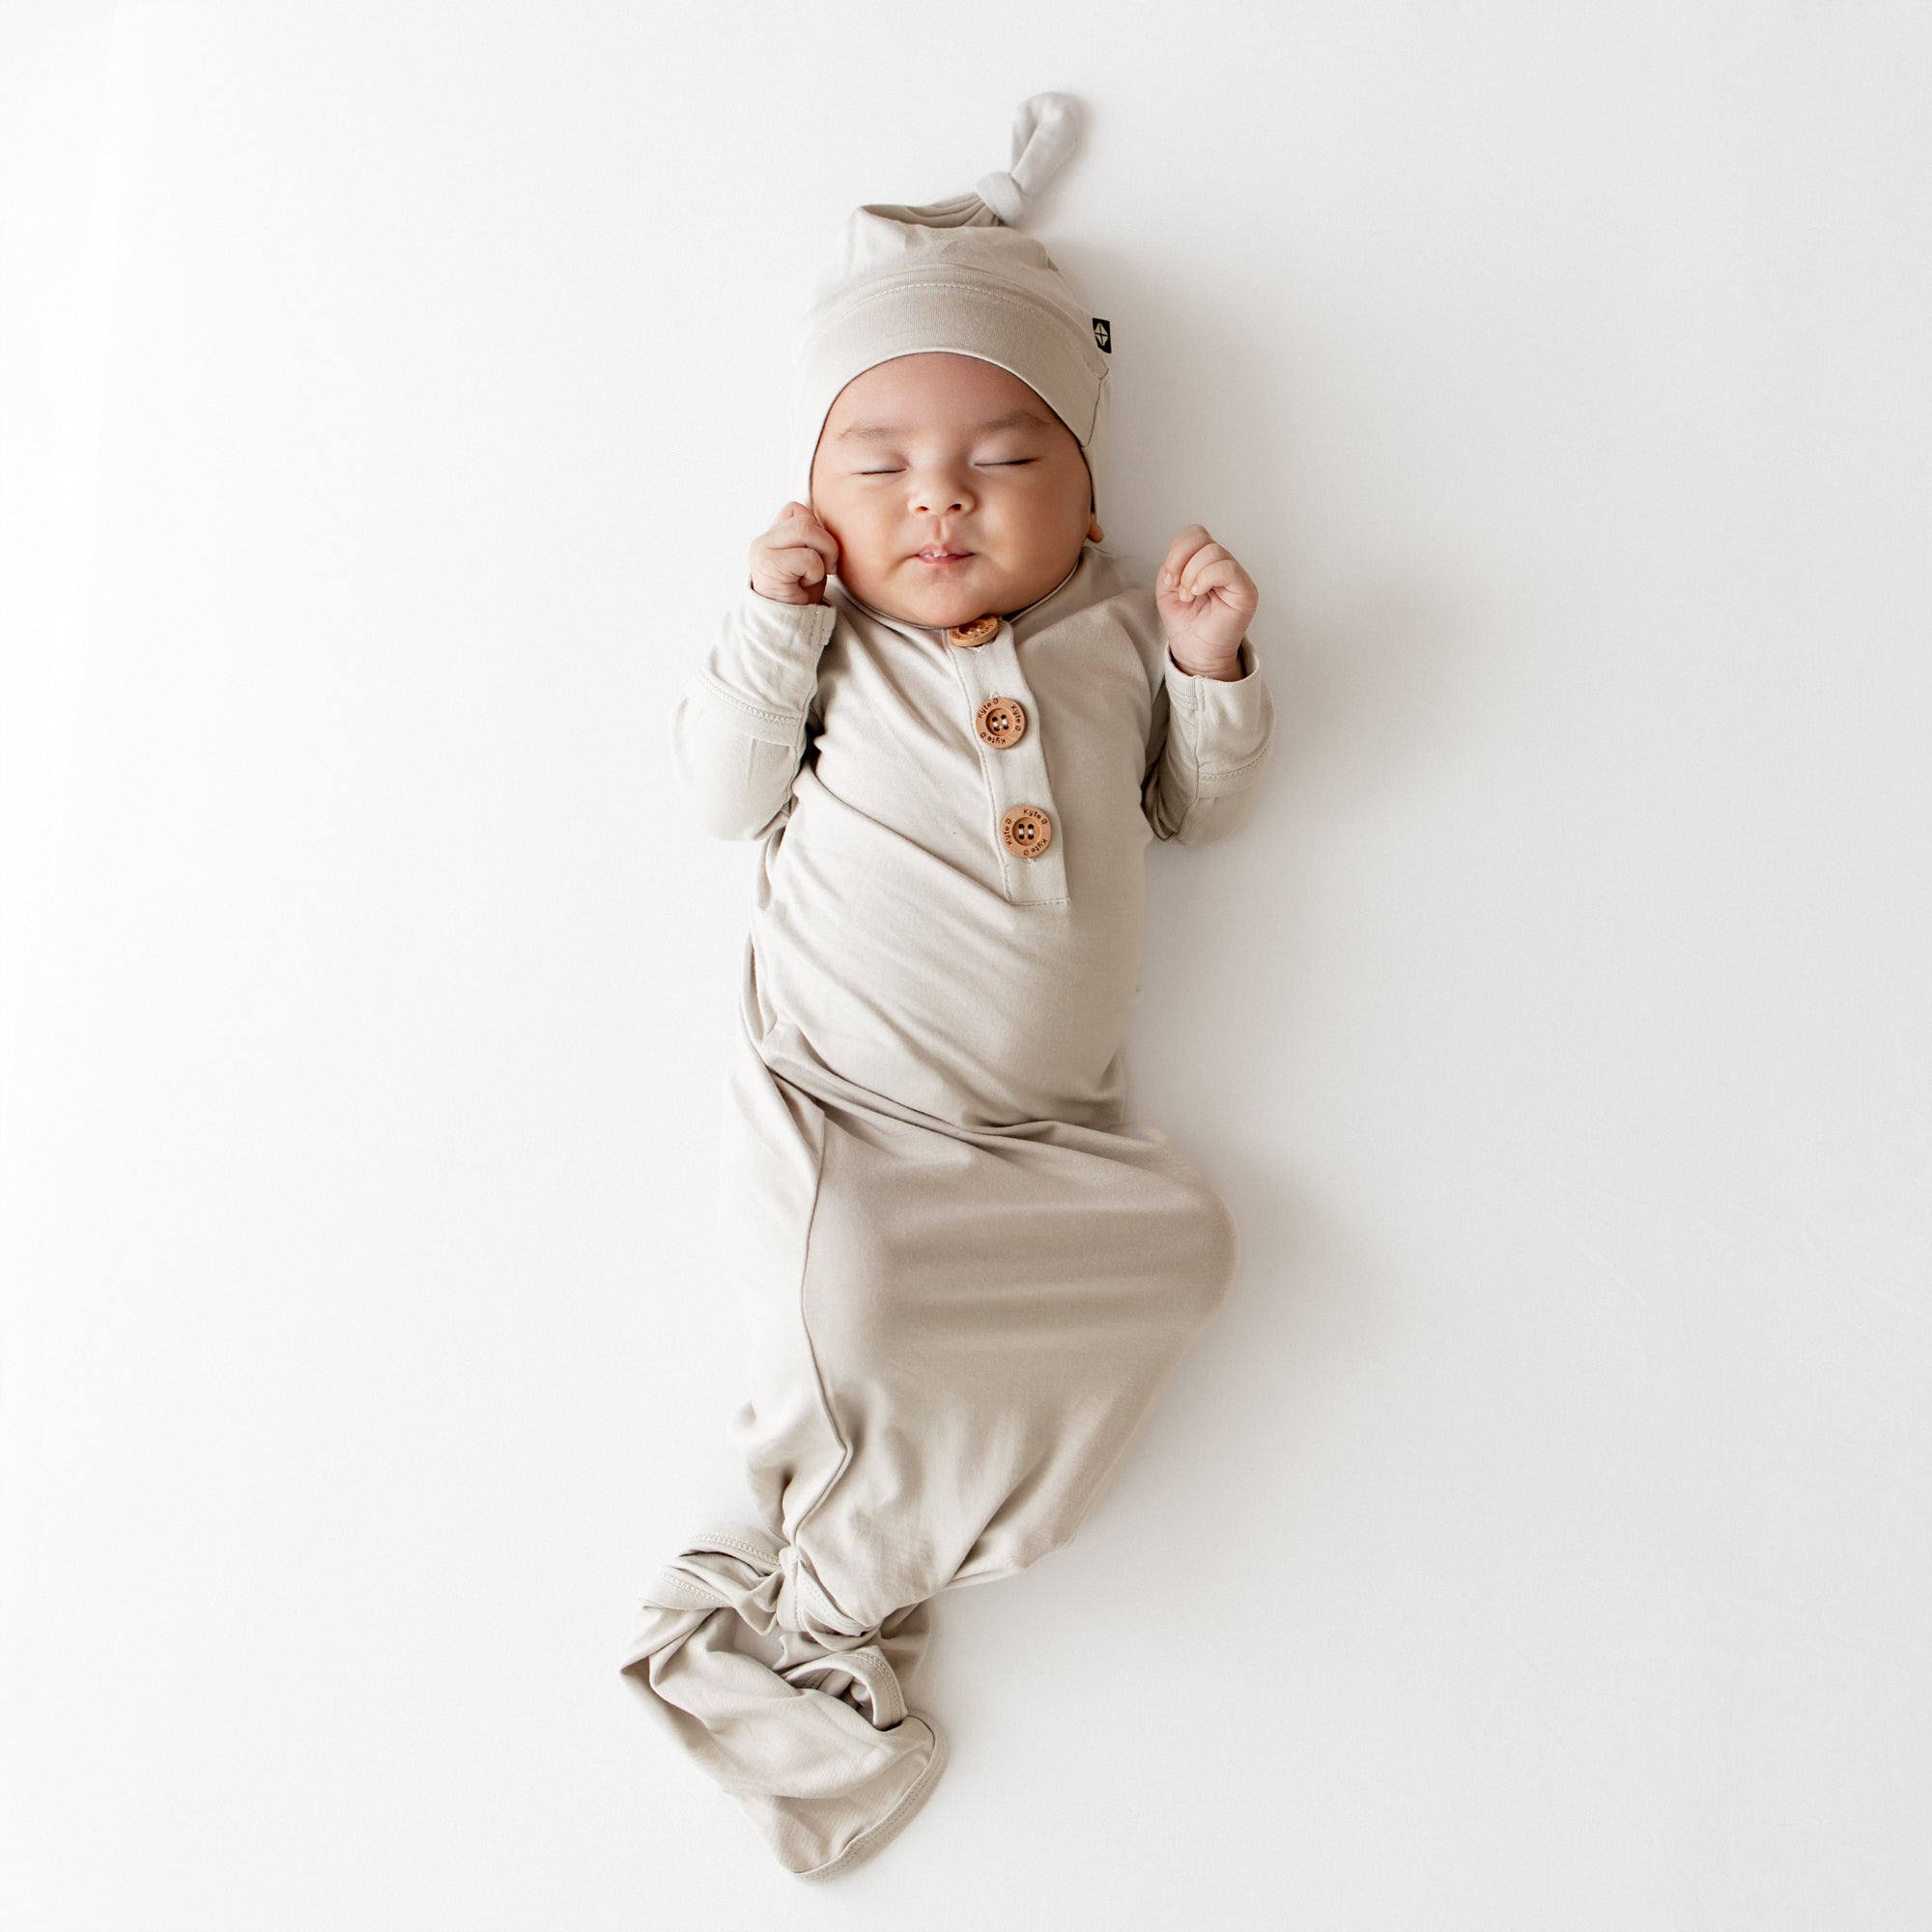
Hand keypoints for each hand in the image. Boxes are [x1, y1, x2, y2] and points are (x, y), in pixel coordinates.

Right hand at [749, 501, 839, 604]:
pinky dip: (815, 572)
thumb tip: (826, 526)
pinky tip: (805, 585)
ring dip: (822, 554)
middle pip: (804, 519)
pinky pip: (807, 556)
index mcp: (772, 537)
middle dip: (826, 543)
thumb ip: (812, 540)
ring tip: (816, 575)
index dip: (816, 528)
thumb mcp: (809, 562)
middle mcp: (763, 541)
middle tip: (828, 567)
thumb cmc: (800, 597)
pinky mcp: (768, 565)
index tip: (820, 555)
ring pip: (805, 530)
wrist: (786, 628)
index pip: (796, 510)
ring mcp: (762, 551)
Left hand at [1157, 524, 1256, 676]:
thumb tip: (1179, 558)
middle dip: (1181, 562)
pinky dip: (1206, 577)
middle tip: (1179, 589)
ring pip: (1213, 551)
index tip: (1169, 579)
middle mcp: (1221, 563)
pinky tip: (1199, 592)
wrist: (1195, 652)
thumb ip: (1171, 566)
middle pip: (1201, 537)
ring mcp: (1235, 575)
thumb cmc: (1186, 623)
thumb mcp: (1167, 589)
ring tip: (1189, 596)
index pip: (1194, 534)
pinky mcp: (1245, 590)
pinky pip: (1227, 568)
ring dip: (1192, 574)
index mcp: (1203, 560)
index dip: (1177, 551)